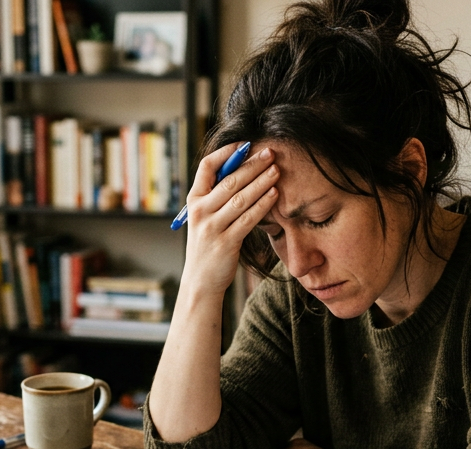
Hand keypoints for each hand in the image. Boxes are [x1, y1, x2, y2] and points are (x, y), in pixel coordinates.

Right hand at [180, 143, 279, 297]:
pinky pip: (248, 219)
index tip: (245, 146)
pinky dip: (263, 205)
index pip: (207, 167)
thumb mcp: (205, 218)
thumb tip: (243, 170)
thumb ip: (217, 197)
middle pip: (229, 180)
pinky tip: (275, 194)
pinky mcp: (226, 242)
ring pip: (241, 198)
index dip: (226, 153)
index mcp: (194, 201)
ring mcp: (212, 227)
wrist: (200, 281)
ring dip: (261, 182)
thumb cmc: (208, 245)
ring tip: (277, 170)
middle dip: (252, 164)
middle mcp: (200, 211)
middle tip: (270, 152)